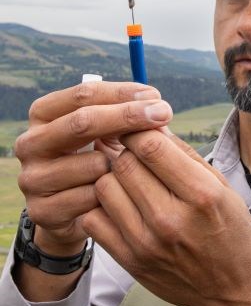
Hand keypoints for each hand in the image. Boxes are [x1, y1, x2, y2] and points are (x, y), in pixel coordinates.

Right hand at [14, 82, 171, 255]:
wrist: (74, 212)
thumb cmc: (96, 159)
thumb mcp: (106, 131)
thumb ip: (124, 113)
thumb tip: (156, 103)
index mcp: (44, 114)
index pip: (84, 94)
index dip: (123, 93)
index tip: (156, 96)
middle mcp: (30, 142)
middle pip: (83, 122)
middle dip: (129, 116)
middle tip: (164, 114)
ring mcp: (32, 178)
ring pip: (93, 164)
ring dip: (123, 165)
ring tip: (135, 169)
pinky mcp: (42, 211)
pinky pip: (93, 198)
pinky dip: (116, 194)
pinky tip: (124, 194)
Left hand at [82, 129, 250, 305]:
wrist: (234, 289)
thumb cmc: (232, 233)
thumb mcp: (222, 186)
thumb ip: (186, 155)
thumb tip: (153, 127)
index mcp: (200, 195)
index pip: (150, 146)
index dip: (139, 128)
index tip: (138, 126)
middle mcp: (170, 219)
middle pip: (124, 163)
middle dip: (126, 148)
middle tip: (133, 149)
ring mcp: (146, 243)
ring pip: (104, 187)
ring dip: (113, 174)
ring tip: (129, 176)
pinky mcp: (130, 261)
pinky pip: (94, 219)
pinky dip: (102, 204)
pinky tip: (120, 202)